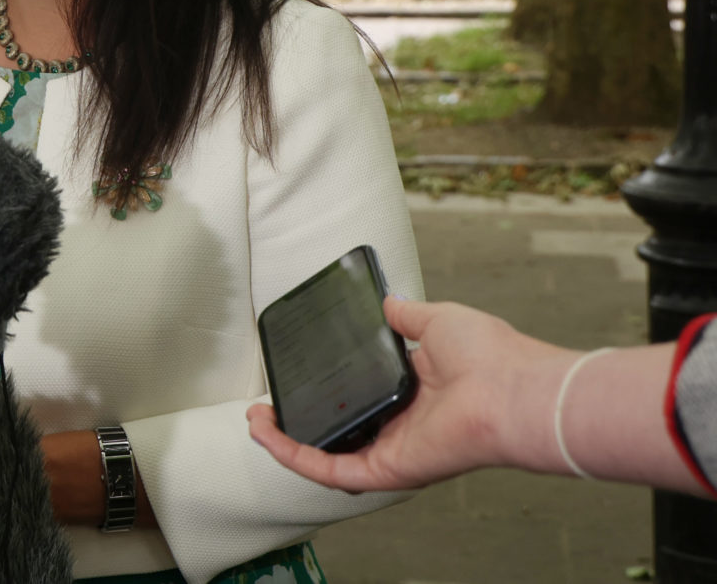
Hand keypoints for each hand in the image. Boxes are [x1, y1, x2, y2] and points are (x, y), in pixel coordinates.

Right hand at [246, 296, 559, 492]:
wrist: (515, 391)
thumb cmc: (493, 358)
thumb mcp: (437, 320)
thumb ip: (406, 315)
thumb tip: (387, 301)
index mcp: (414, 395)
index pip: (361, 398)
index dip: (327, 388)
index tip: (299, 372)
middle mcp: (401, 428)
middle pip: (339, 431)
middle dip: (298, 420)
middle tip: (268, 405)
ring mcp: (393, 452)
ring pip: (327, 455)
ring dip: (287, 441)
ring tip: (256, 420)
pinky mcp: (388, 469)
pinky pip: (332, 469)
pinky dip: (296, 456)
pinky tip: (268, 434)